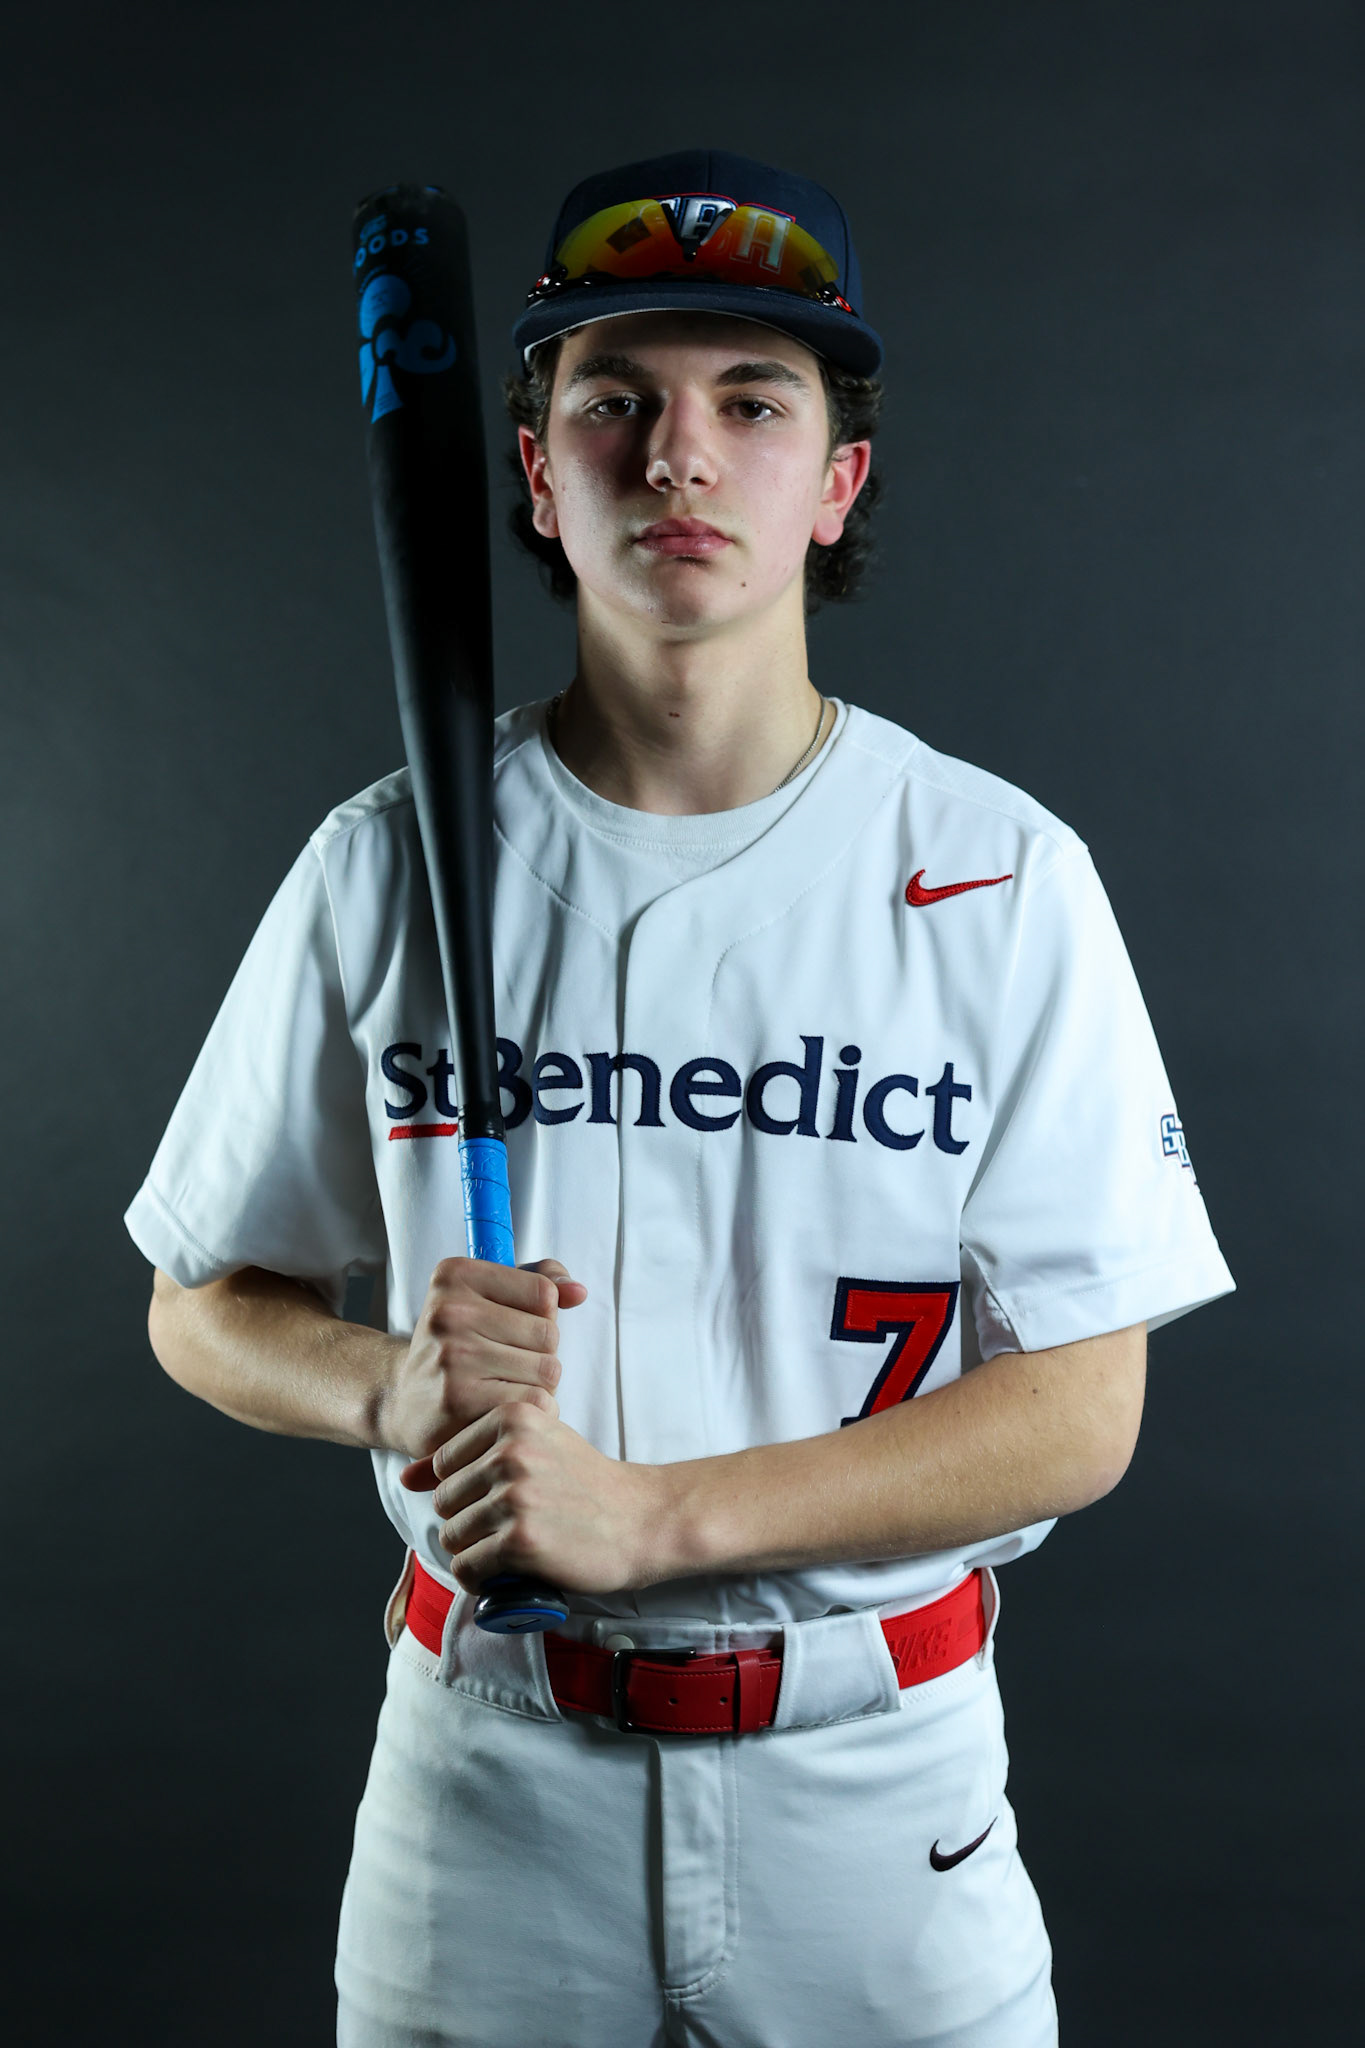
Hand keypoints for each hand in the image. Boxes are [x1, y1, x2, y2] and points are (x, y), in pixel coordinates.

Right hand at [377, 1256, 585, 1461]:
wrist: (403, 1400)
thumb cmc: (457, 1345)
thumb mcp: (488, 1297)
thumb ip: (538, 1281)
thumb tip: (579, 1291)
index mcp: (455, 1275)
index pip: (545, 1293)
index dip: (540, 1317)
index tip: (509, 1328)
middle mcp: (449, 1312)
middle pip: (549, 1334)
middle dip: (541, 1354)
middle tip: (505, 1364)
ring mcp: (452, 1357)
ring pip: (547, 1370)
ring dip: (538, 1385)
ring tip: (503, 1386)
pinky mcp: (460, 1401)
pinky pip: (536, 1402)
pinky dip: (532, 1411)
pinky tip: (502, 1408)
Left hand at [398, 1402, 667, 1596]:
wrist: (643, 1519)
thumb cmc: (588, 1485)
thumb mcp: (538, 1445)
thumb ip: (475, 1452)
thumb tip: (407, 1478)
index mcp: (512, 1417)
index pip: (444, 1462)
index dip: (467, 1490)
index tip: (499, 1501)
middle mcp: (510, 1451)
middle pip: (445, 1501)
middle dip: (467, 1522)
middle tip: (505, 1531)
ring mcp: (514, 1495)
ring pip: (452, 1536)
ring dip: (473, 1552)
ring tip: (505, 1553)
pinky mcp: (521, 1539)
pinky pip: (467, 1566)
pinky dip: (477, 1578)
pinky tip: (500, 1574)